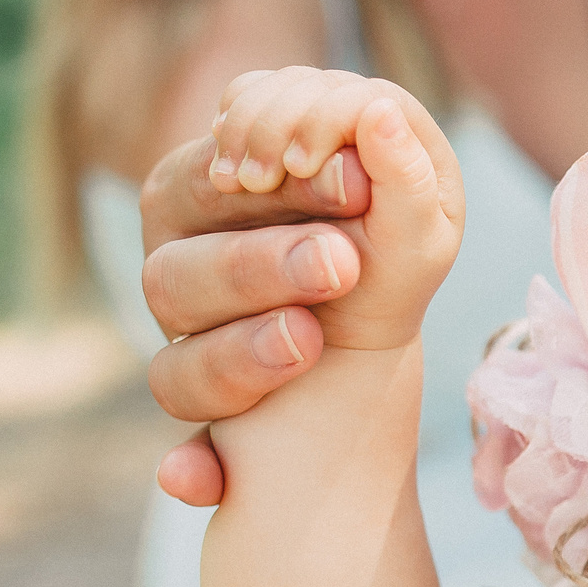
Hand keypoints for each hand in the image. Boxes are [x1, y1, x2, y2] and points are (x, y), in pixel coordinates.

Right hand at [138, 69, 464, 504]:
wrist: (374, 354)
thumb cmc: (390, 261)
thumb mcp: (415, 218)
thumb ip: (402, 171)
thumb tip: (379, 110)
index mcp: (227, 173)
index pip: (224, 149)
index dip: (281, 163)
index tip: (354, 182)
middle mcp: (184, 240)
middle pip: (180, 241)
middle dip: (263, 255)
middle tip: (342, 265)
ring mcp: (183, 322)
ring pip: (172, 330)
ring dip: (239, 345)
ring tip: (309, 342)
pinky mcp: (198, 398)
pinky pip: (181, 433)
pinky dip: (191, 461)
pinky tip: (199, 476)